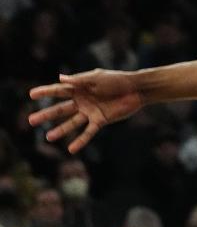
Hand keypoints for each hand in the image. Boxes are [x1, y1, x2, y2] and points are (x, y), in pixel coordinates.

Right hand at [28, 69, 144, 153]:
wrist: (136, 89)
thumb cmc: (117, 80)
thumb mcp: (97, 77)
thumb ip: (79, 80)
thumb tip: (60, 78)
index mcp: (80, 87)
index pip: (60, 90)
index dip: (46, 92)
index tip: (31, 94)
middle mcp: (82, 101)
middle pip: (61, 109)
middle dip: (46, 114)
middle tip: (30, 120)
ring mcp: (90, 112)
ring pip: (72, 123)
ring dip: (60, 130)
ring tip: (48, 137)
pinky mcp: (100, 120)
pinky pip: (88, 132)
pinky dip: (80, 141)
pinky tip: (71, 149)